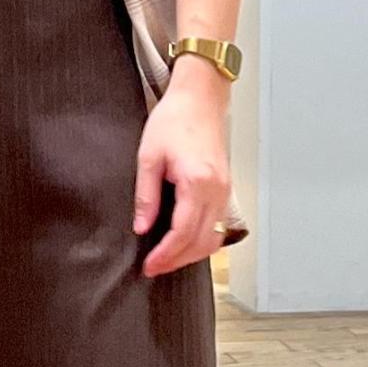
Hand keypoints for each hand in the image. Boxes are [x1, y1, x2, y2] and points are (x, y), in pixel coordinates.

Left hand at [132, 60, 231, 275]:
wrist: (199, 98)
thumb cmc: (174, 120)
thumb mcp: (149, 157)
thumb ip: (147, 196)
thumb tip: (142, 227)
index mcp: (198, 182)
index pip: (183, 232)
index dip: (165, 254)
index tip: (149, 266)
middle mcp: (217, 190)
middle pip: (201, 241)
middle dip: (177, 260)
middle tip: (154, 268)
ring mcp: (225, 190)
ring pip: (214, 237)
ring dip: (191, 253)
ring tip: (167, 259)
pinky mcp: (225, 188)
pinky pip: (218, 224)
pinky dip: (202, 239)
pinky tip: (184, 242)